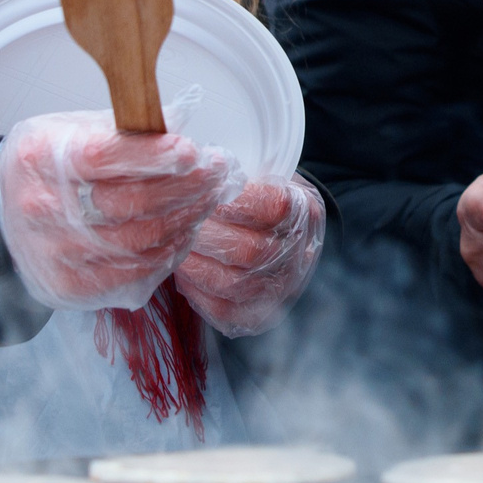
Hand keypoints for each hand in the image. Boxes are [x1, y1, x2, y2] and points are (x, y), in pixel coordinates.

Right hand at [0, 110, 233, 311]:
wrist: (2, 216)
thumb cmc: (48, 167)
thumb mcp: (73, 129)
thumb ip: (123, 128)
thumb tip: (180, 124)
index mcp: (40, 157)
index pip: (103, 156)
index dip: (154, 155)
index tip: (193, 151)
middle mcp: (42, 207)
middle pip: (130, 203)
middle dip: (186, 187)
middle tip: (216, 173)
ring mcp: (54, 252)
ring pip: (139, 241)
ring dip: (185, 220)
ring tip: (207, 200)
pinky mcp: (68, 286)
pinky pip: (134, 273)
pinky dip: (168, 253)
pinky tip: (183, 232)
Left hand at [174, 175, 324, 336]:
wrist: (279, 239)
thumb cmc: (259, 199)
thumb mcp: (263, 174)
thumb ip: (239, 170)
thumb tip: (194, 165)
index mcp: (305, 213)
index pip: (275, 207)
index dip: (235, 201)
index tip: (206, 191)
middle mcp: (300, 256)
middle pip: (250, 251)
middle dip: (206, 234)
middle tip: (180, 220)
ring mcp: (281, 290)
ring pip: (232, 284)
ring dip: (194, 263)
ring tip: (177, 243)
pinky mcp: (257, 317)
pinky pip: (221, 310)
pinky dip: (195, 288)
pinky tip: (185, 267)